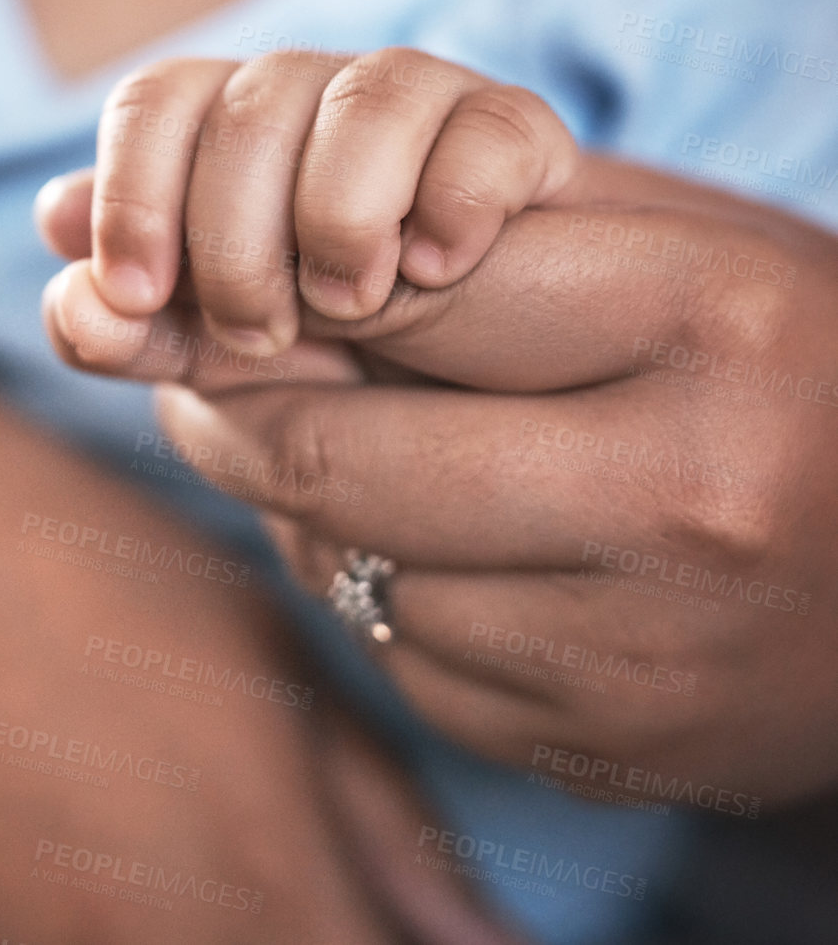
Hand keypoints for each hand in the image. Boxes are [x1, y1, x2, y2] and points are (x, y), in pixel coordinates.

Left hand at [41, 150, 837, 805]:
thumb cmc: (770, 357)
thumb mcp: (651, 245)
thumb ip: (462, 229)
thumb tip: (226, 250)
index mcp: (702, 318)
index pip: (394, 287)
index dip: (278, 279)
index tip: (230, 281)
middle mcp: (678, 494)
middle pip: (329, 452)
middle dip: (228, 410)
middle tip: (205, 376)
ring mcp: (641, 646)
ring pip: (344, 568)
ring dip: (303, 508)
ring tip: (351, 454)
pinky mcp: (602, 747)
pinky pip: (404, 658)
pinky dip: (381, 594)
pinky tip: (444, 551)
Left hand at [65, 47, 577, 350]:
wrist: (469, 358)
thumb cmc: (318, 342)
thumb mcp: (209, 350)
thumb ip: (133, 328)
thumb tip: (71, 297)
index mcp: (220, 130)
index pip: (155, 101)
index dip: (133, 191)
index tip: (139, 294)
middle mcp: (311, 95)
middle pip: (247, 109)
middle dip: (236, 239)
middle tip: (260, 331)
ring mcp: (417, 101)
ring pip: (366, 95)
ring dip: (340, 217)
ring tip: (352, 305)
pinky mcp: (510, 130)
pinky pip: (486, 129)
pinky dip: (454, 205)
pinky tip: (436, 267)